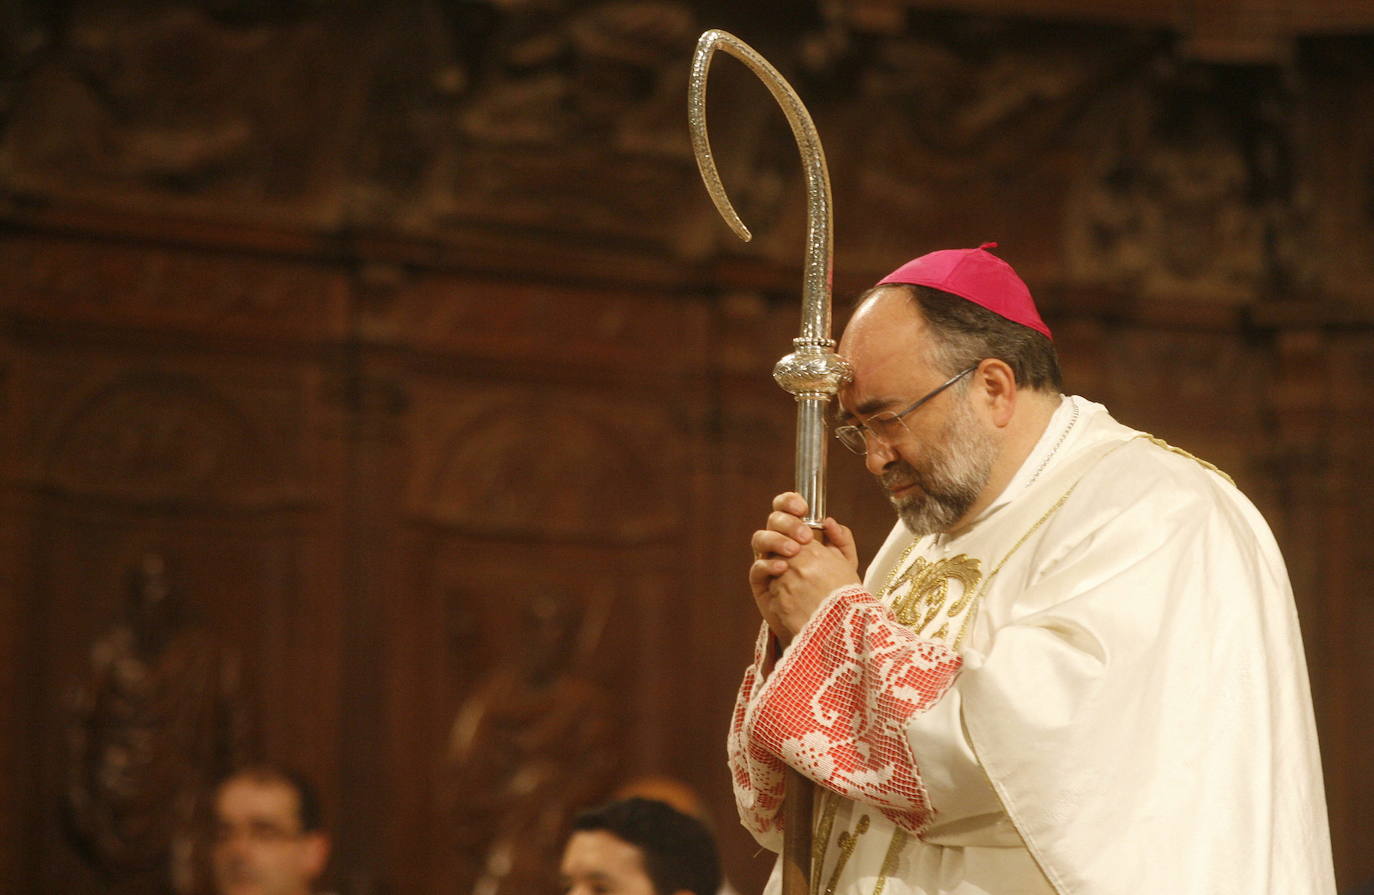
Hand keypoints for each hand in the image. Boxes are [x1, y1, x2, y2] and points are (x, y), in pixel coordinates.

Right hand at [749, 492, 860, 641]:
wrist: (826, 623)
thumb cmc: (835, 591)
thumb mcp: (846, 564)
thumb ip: (842, 541)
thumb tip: (829, 521)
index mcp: (797, 533)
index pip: (786, 508)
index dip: (789, 502)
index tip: (803, 508)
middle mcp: (780, 543)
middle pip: (773, 520)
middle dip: (788, 523)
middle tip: (805, 536)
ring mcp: (768, 562)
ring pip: (760, 538)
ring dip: (775, 539)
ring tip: (794, 550)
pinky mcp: (761, 584)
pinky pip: (756, 568)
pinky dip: (767, 564)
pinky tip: (782, 568)